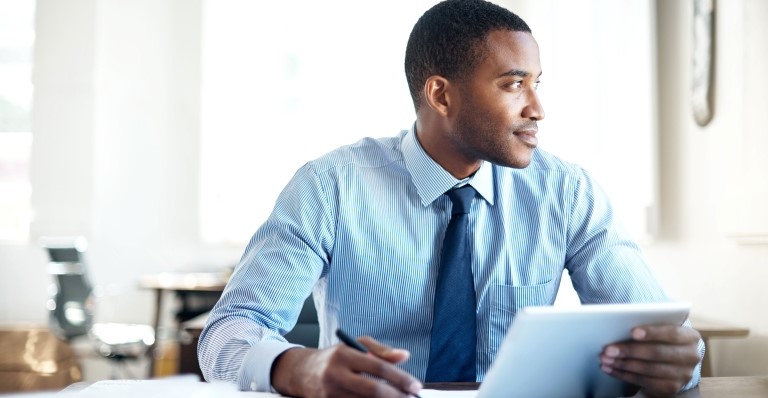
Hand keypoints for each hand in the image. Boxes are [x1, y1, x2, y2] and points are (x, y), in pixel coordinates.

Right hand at [271, 336, 422, 397]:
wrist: (302, 373)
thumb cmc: (336, 358)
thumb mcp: (356, 346)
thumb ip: (381, 351)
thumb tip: (405, 356)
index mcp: (344, 354)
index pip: (378, 367)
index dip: (400, 378)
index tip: (415, 386)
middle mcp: (335, 374)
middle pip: (373, 390)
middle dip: (396, 396)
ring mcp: (330, 393)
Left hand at [600, 325, 701, 396]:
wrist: (674, 362)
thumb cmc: (662, 339)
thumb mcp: (661, 330)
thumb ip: (649, 326)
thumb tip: (620, 323)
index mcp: (690, 336)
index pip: (672, 333)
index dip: (652, 332)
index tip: (632, 332)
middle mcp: (691, 356)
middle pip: (657, 353)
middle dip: (630, 350)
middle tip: (608, 349)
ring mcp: (683, 374)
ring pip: (649, 369)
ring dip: (624, 364)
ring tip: (605, 359)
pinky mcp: (672, 387)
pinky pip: (645, 382)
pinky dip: (624, 375)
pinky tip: (611, 369)